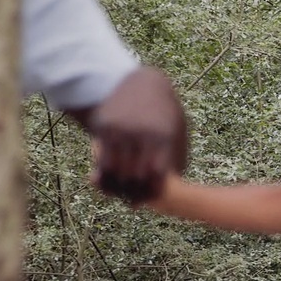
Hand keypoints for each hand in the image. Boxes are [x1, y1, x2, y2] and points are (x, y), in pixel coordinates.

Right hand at [72, 67, 187, 202]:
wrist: (139, 81)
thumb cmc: (164, 111)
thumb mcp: (177, 130)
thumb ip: (177, 156)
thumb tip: (174, 183)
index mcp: (164, 137)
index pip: (157, 176)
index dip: (153, 191)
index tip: (150, 196)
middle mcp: (142, 134)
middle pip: (136, 177)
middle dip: (134, 192)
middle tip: (132, 199)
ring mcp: (122, 130)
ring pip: (117, 172)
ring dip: (117, 187)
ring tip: (120, 191)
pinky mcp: (105, 128)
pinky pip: (102, 160)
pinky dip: (104, 174)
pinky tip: (108, 178)